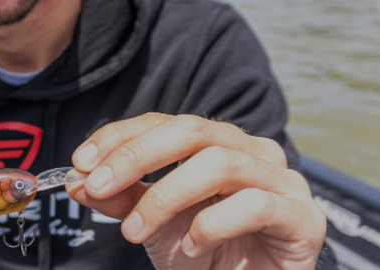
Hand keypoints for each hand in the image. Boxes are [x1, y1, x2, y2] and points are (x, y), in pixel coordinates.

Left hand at [67, 113, 325, 268]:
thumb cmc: (207, 258)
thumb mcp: (151, 225)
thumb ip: (119, 200)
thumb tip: (75, 179)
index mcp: (217, 144)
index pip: (164, 123)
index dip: (120, 137)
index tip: (81, 162)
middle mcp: (253, 152)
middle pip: (191, 131)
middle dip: (136, 157)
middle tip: (97, 187)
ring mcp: (284, 181)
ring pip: (219, 164)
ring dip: (165, 197)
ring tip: (136, 232)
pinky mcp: (304, 217)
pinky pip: (255, 205)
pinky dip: (212, 225)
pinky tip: (192, 248)